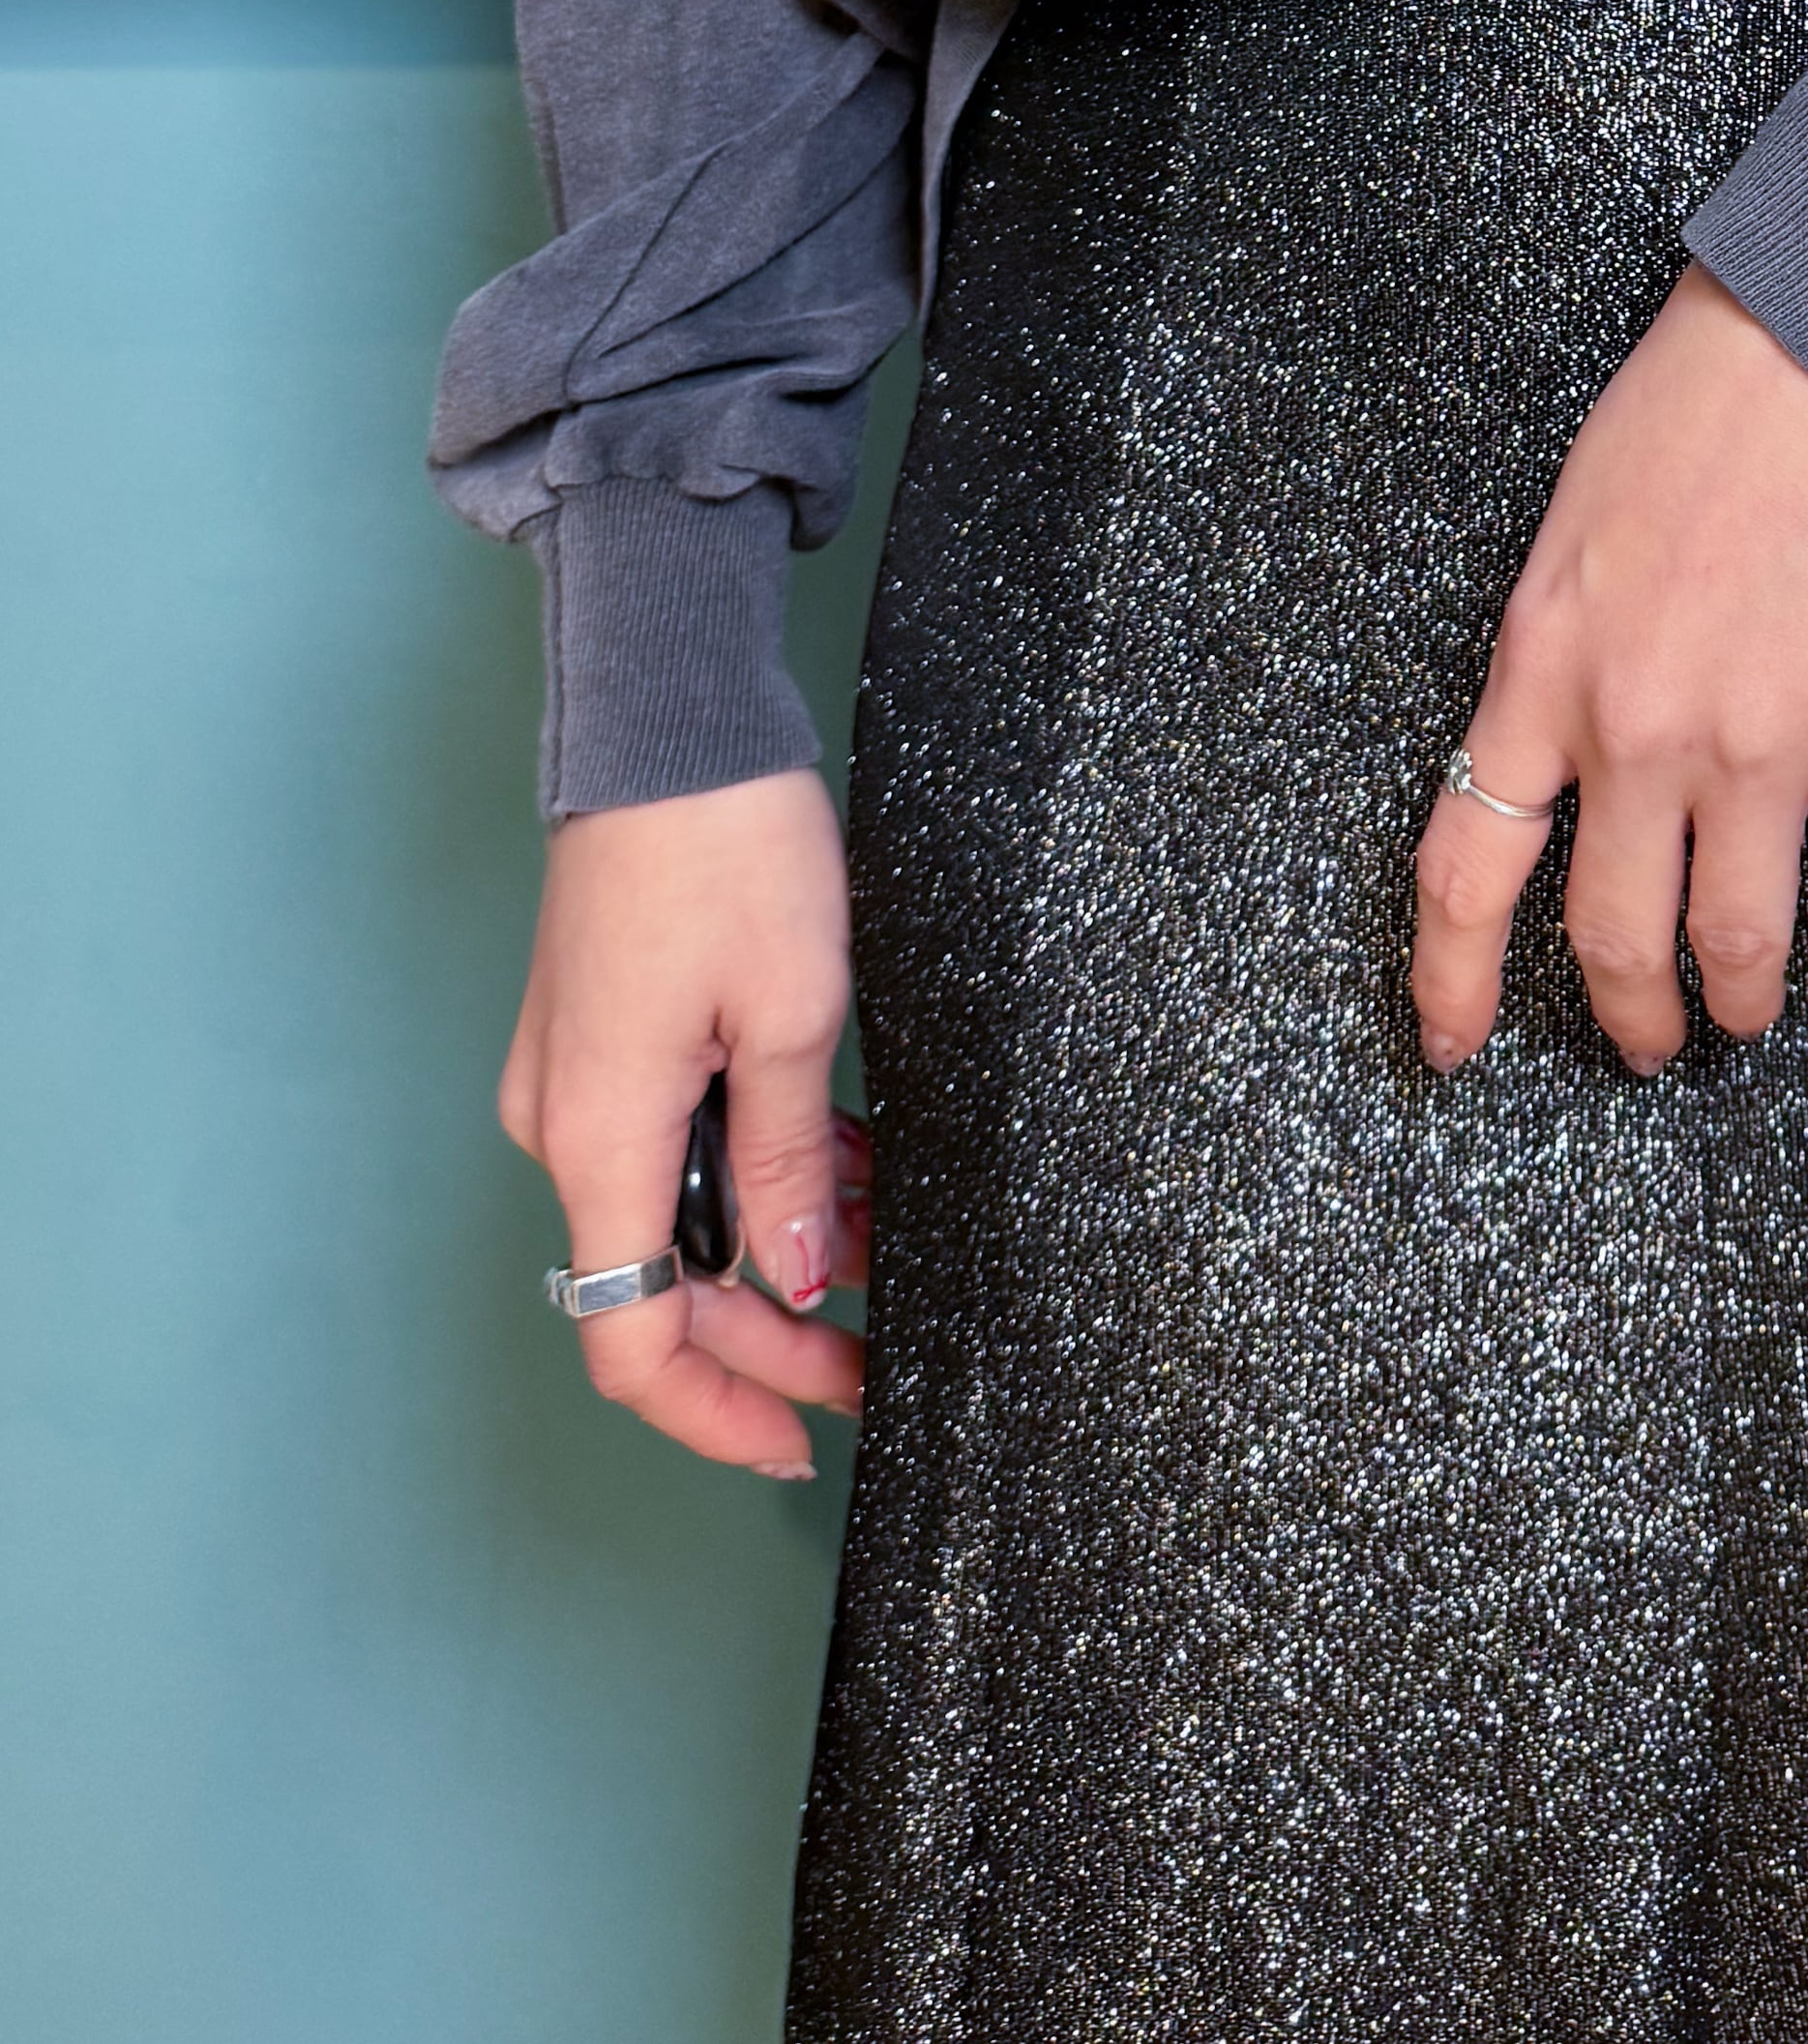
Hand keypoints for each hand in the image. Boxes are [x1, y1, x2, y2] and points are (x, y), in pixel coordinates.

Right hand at [499, 767, 867, 1478]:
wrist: (667, 719)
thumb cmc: (725, 845)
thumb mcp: (795, 1016)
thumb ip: (793, 1165)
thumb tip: (802, 1278)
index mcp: (601, 1138)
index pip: (628, 1342)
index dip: (714, 1412)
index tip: (799, 1441)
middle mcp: (567, 1123)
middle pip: (658, 1289)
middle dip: (772, 1337)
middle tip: (876, 1361)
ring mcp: (580, 1079)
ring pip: (672, 1215)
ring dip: (772, 1249)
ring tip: (887, 1257)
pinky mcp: (606, 1035)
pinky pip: (673, 1143)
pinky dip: (752, 1173)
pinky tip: (843, 1174)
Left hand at [1414, 267, 1807, 1073]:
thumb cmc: (1715, 386)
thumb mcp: (1584, 520)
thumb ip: (1575, 648)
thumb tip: (1589, 744)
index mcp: (1548, 664)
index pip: (1466, 864)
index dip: (1450, 979)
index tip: (1448, 1047)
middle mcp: (1644, 727)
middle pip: (1615, 933)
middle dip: (1630, 1016)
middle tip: (1649, 1045)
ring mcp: (1769, 739)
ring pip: (1744, 936)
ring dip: (1748, 995)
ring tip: (1753, 1011)